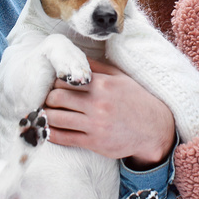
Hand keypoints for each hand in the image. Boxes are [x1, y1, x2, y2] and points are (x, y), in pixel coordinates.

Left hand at [44, 58, 175, 166]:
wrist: (153, 128)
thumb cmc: (136, 100)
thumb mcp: (120, 78)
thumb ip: (98, 68)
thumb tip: (77, 56)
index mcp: (103, 85)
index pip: (66, 79)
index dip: (56, 82)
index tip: (54, 86)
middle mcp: (98, 104)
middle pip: (57, 97)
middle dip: (48, 98)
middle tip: (47, 100)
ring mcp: (95, 124)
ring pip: (57, 118)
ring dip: (46, 116)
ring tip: (44, 114)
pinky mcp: (94, 142)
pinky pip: (64, 138)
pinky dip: (52, 133)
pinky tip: (48, 130)